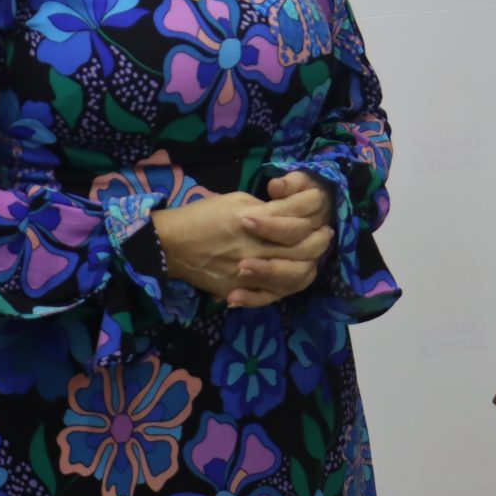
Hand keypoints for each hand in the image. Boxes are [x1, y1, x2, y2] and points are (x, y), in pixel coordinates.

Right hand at [151, 185, 331, 306]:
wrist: (170, 245)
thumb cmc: (202, 215)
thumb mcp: (236, 200)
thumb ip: (266, 208)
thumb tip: (290, 214)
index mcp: (252, 219)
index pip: (296, 216)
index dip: (313, 209)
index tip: (318, 206)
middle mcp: (254, 248)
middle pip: (303, 249)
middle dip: (320, 240)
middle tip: (324, 233)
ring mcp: (249, 274)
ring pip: (295, 276)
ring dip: (311, 264)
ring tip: (314, 256)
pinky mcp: (241, 291)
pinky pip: (273, 295)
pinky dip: (287, 286)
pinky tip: (295, 276)